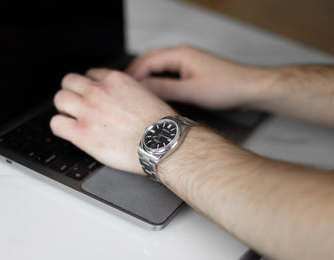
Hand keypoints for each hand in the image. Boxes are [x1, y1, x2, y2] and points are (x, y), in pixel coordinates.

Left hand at [50, 69, 176, 174]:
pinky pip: (56, 124)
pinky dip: (60, 127)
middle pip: (69, 81)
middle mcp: (99, 92)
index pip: (91, 73)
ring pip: (59, 99)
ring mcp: (88, 111)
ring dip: (64, 108)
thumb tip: (119, 98)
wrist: (162, 144)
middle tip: (77, 104)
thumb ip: (126, 91)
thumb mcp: (146, 94)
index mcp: (115, 80)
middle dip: (72, 92)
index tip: (91, 95)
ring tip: (72, 118)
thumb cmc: (160, 125)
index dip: (90, 85)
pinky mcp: (82, 133)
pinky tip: (68, 131)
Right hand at [127, 45, 269, 109]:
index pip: (147, 61)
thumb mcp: (191, 91)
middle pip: (150, 59)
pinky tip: (154, 90)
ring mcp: (187, 61)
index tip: (123, 88)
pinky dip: (156, 78)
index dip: (133, 75)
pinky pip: (167, 71)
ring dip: (146, 75)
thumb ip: (164, 88)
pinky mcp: (191, 70)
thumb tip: (143, 88)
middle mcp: (182, 54)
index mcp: (180, 54)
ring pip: (158, 65)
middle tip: (124, 88)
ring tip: (135, 90)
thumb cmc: (227, 87)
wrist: (249, 88)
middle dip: (135, 72)